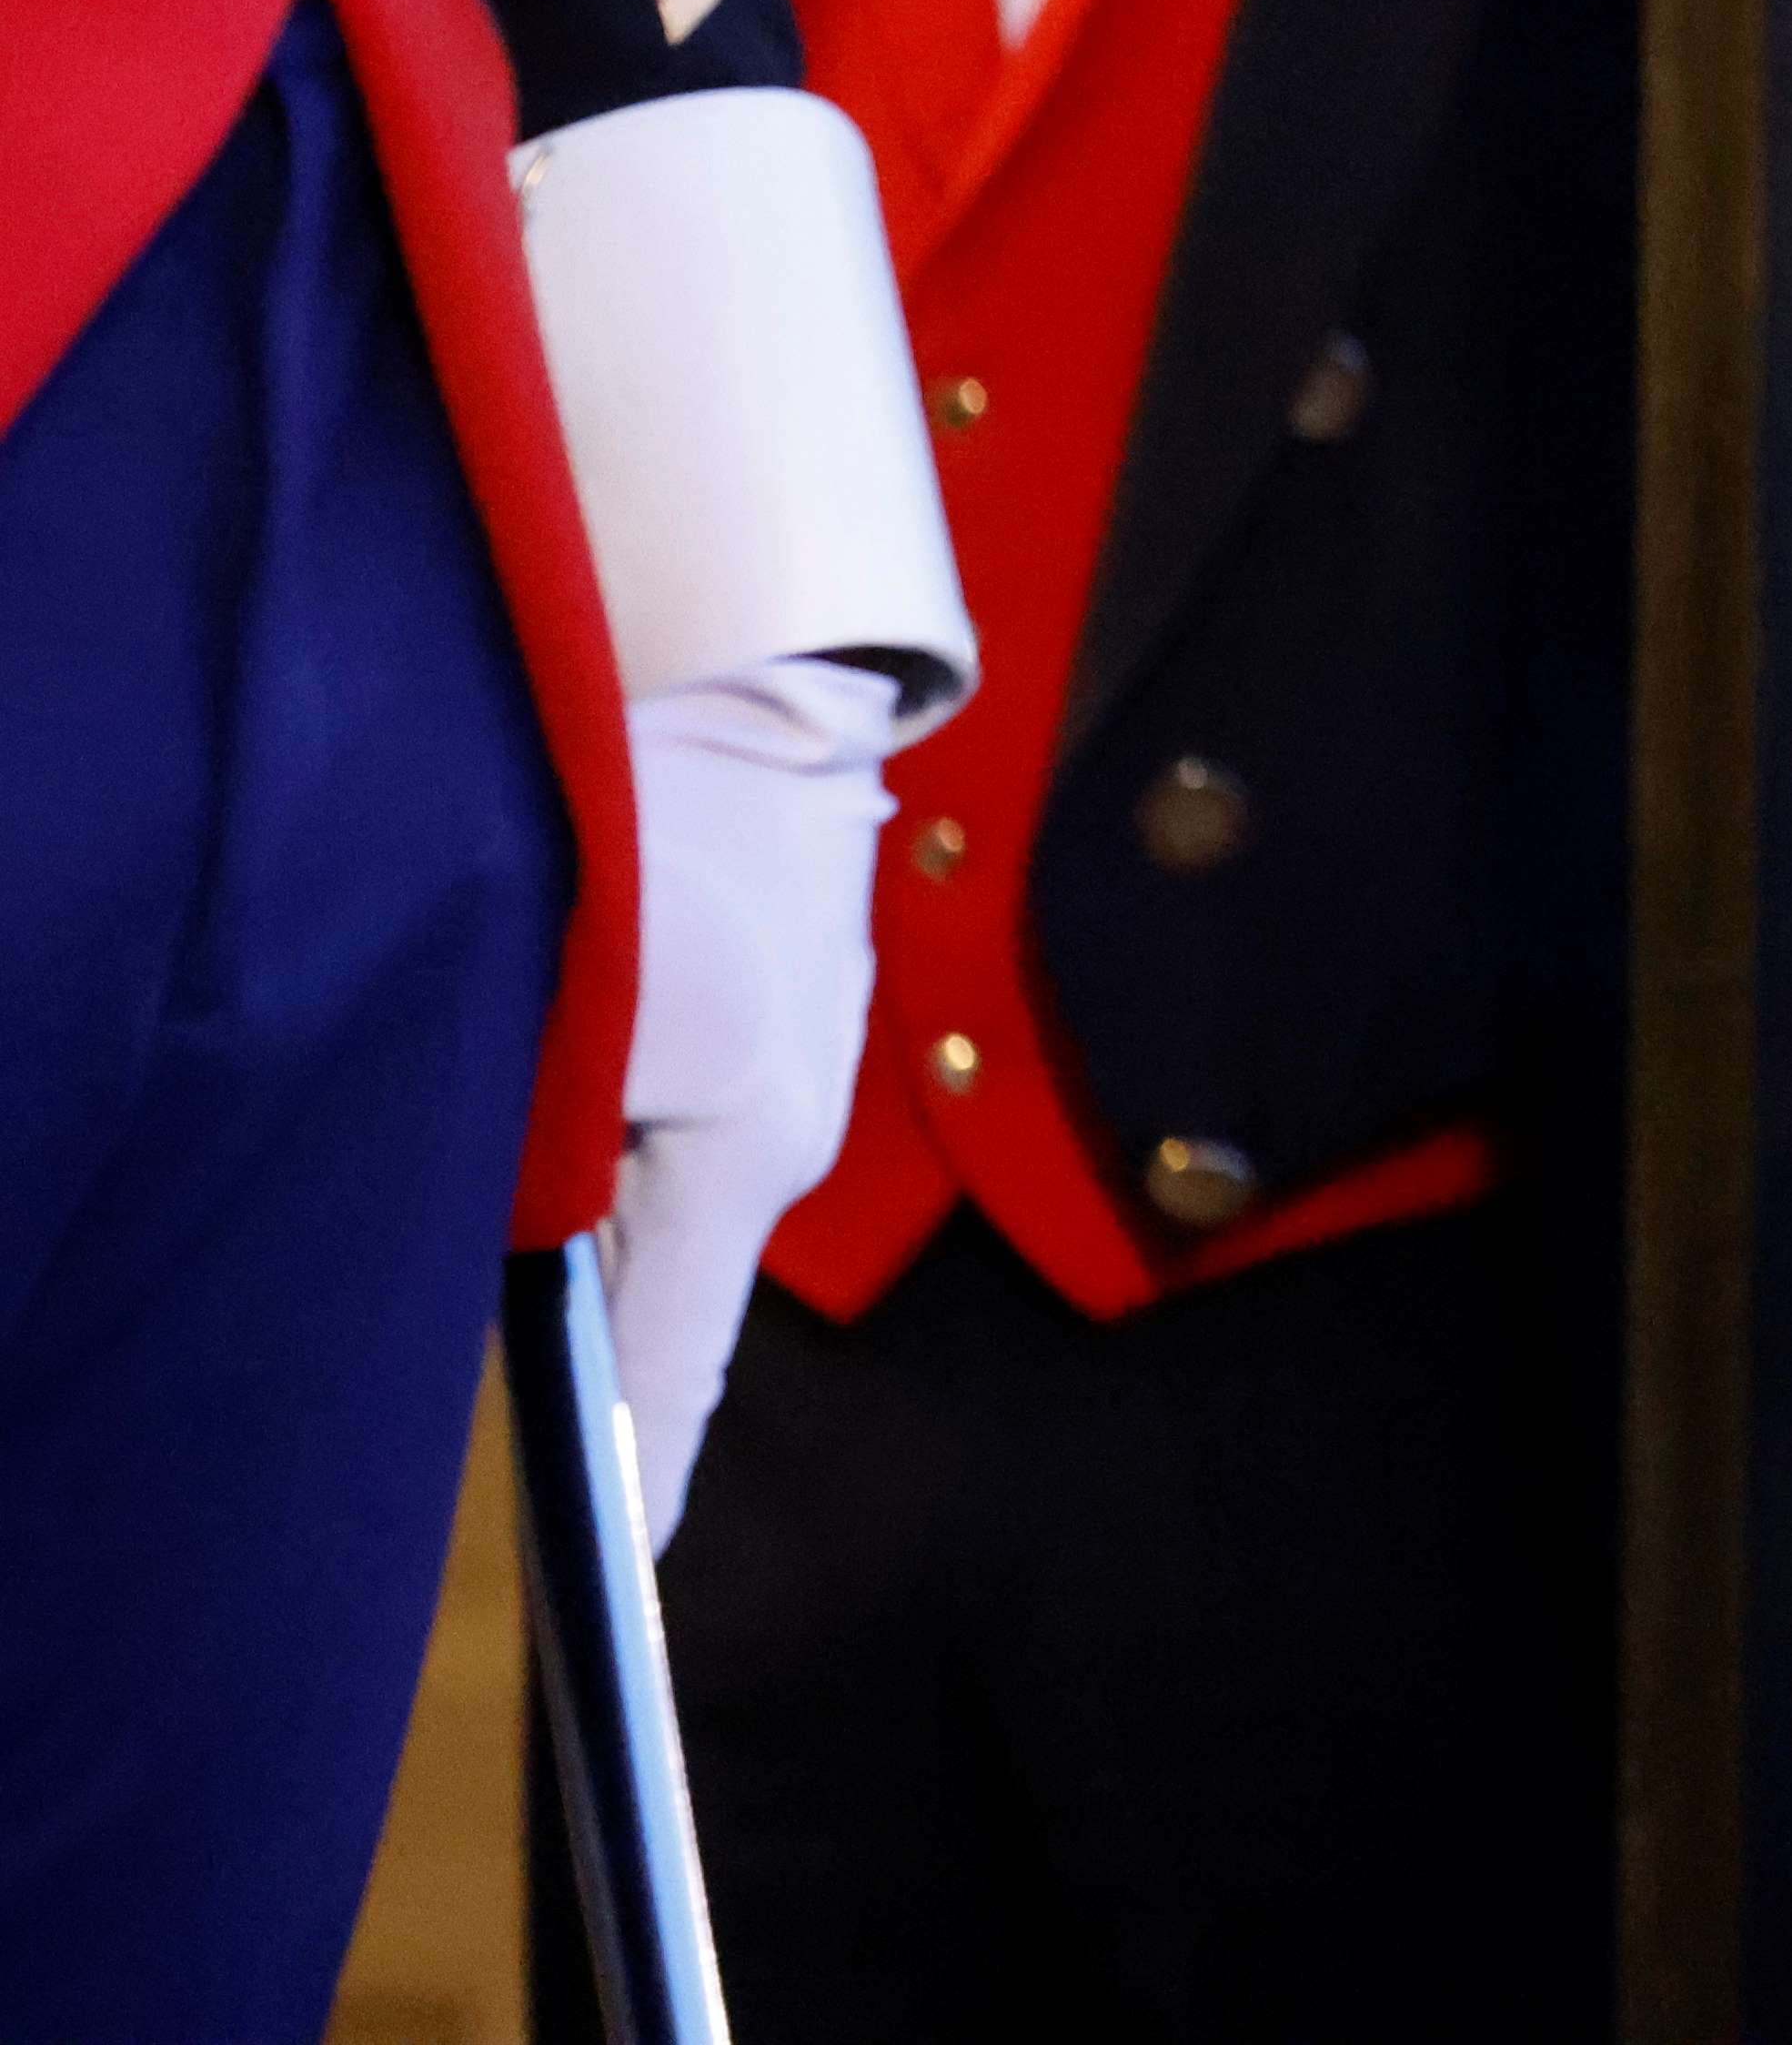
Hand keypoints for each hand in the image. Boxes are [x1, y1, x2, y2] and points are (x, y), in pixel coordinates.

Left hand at [598, 657, 897, 1541]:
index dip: (642, 1472)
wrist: (756, 685)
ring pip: (669, 1182)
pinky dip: (633, 1121)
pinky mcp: (786, 1008)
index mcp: (750, 1155)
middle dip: (594, 1310)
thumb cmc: (653, 849)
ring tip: (541, 1149)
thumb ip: (543, 1166)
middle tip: (523, 1348)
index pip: (679, 1363)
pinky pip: (690, 1109)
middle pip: (667, 1270)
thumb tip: (525, 1272)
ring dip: (603, 1193)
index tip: (627, 1573)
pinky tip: (597, 1063)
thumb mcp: (572, 1029)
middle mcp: (793, 1129)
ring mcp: (802, 1062)